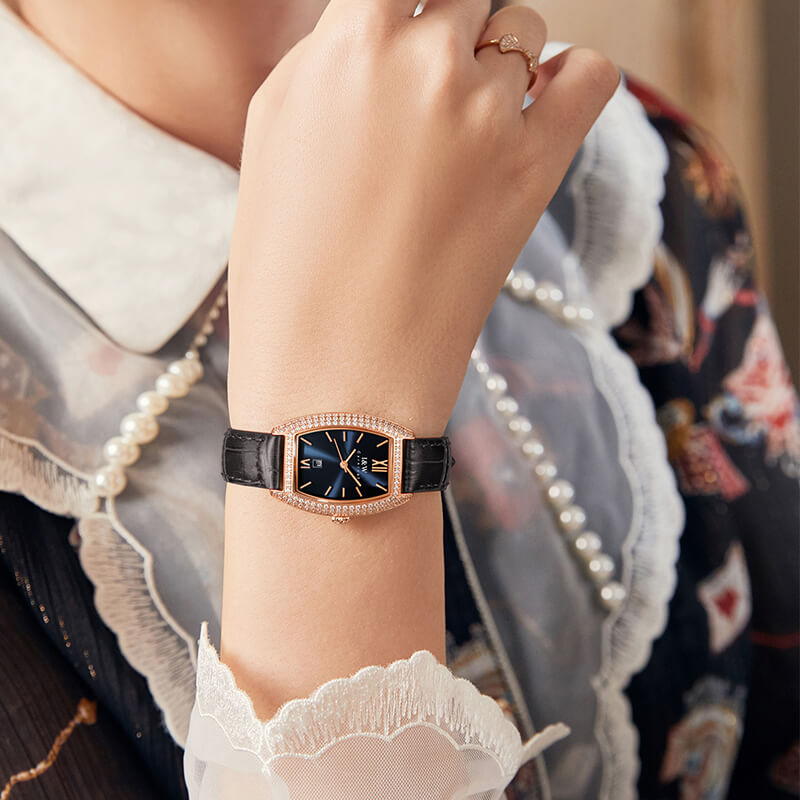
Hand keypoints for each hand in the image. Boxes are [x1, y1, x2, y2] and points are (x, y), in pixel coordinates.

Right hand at [227, 0, 618, 435]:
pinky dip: (572, 82)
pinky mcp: (539, 167)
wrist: (336, 369)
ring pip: (522, 30)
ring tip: (466, 130)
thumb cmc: (286, 264)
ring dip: (498, 64)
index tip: (402, 34)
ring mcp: (491, 113)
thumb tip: (380, 23)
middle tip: (424, 101)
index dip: (400, 8)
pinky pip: (592, 75)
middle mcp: (426, 61)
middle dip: (444, 36)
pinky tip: (538, 115)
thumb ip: (330, 56)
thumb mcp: (274, 131)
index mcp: (348, 44)